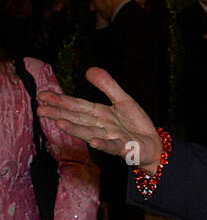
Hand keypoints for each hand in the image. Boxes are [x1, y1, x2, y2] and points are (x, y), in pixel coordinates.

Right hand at [37, 68, 161, 172]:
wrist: (154, 145)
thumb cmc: (136, 125)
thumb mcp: (122, 100)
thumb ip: (107, 85)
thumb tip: (88, 70)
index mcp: (100, 114)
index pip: (77, 105)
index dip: (61, 100)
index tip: (42, 95)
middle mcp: (102, 127)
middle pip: (78, 119)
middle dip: (59, 114)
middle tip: (40, 110)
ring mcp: (112, 138)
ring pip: (90, 133)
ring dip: (74, 129)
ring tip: (58, 123)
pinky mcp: (125, 149)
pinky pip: (113, 147)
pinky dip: (104, 145)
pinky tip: (94, 142)